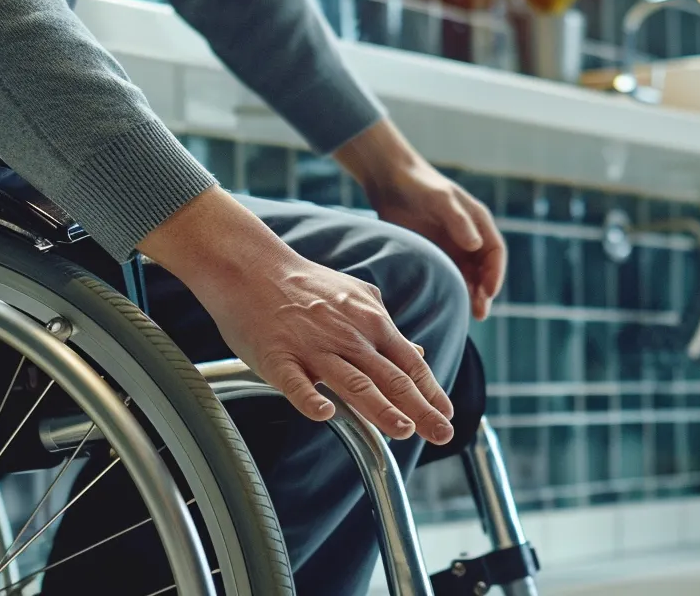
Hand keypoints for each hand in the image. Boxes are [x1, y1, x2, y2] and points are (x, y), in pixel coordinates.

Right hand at [138, 188, 454, 443]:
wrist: (252, 267)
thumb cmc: (304, 286)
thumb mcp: (356, 298)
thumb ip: (386, 328)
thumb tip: (417, 352)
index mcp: (371, 321)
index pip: (409, 363)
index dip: (431, 392)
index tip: (447, 416)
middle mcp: (349, 335)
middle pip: (391, 377)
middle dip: (420, 409)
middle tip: (442, 434)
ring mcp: (313, 347)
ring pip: (353, 382)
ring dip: (380, 408)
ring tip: (403, 431)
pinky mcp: (278, 357)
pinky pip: (296, 382)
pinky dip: (310, 399)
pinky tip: (324, 414)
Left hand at [334, 121, 506, 319]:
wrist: (389, 179)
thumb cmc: (418, 185)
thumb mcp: (439, 199)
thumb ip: (458, 220)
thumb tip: (476, 244)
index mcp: (477, 221)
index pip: (495, 252)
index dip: (495, 273)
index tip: (489, 292)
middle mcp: (468, 235)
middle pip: (484, 269)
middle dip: (485, 291)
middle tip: (480, 313)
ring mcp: (451, 245)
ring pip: (467, 275)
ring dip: (470, 294)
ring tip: (468, 315)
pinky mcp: (433, 252)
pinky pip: (447, 275)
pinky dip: (451, 289)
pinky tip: (447, 304)